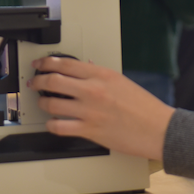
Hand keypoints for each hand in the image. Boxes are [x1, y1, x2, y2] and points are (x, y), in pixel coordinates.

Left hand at [29, 56, 174, 159]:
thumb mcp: (122, 82)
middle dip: (39, 80)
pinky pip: (60, 126)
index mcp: (102, 75)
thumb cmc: (145, 108)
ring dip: (43, 102)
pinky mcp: (89, 130)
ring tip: (43, 102)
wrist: (158, 129)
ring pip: (52, 103)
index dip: (47, 62)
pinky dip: (52, 124)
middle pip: (54, 80)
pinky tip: (53, 123)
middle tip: (35, 82)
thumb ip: (101, 76)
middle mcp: (93, 90)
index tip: (40, 64)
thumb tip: (85, 68)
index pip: (66, 63)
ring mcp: (89, 111)